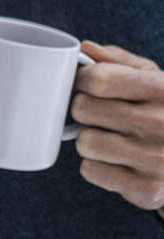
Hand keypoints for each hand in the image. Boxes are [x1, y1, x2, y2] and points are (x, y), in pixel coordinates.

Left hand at [72, 41, 163, 210]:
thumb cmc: (162, 111)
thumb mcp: (152, 79)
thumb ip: (119, 61)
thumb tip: (86, 49)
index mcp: (163, 90)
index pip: (99, 79)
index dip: (82, 80)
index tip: (85, 84)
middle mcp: (163, 124)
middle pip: (83, 109)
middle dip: (84, 110)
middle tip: (102, 114)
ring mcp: (158, 160)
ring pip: (84, 141)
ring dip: (89, 140)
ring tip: (112, 138)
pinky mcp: (148, 190)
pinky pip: (90, 171)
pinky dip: (96, 166)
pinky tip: (117, 161)